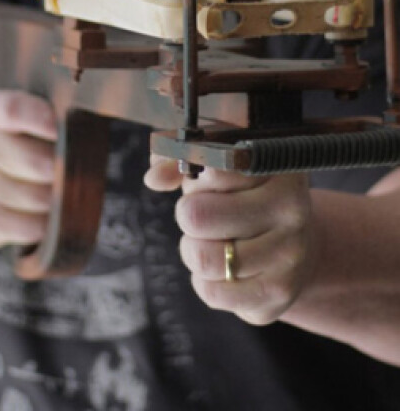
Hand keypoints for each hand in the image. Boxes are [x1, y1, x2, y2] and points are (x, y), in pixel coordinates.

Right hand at [0, 90, 56, 249]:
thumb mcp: (10, 115)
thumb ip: (43, 115)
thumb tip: (83, 137)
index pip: (14, 111)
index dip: (42, 119)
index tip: (59, 129)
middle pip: (40, 163)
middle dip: (63, 168)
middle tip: (70, 166)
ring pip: (41, 199)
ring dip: (56, 197)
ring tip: (54, 187)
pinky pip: (32, 227)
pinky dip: (45, 222)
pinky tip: (40, 210)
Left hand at [145, 156, 316, 323]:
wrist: (293, 246)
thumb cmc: (244, 196)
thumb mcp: (217, 164)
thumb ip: (178, 155)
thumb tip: (154, 177)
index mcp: (276, 164)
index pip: (212, 167)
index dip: (195, 175)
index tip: (204, 178)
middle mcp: (292, 207)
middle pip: (197, 215)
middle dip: (188, 215)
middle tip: (201, 214)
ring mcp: (290, 252)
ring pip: (202, 257)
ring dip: (193, 250)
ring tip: (209, 241)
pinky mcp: (279, 292)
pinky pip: (211, 291)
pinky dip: (204, 281)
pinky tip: (222, 269)